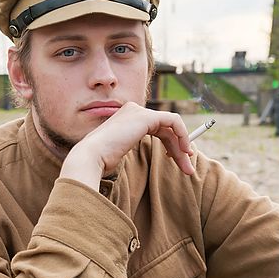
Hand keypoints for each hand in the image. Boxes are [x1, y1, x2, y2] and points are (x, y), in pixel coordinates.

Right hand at [60, 102, 194, 189]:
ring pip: (172, 127)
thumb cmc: (100, 160)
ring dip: (182, 147)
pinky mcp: (146, 116)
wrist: (91, 156)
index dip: (171, 143)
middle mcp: (133, 110)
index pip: (156, 127)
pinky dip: (183, 135)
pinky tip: (184, 151)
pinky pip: (174, 121)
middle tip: (187, 167)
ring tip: (187, 166)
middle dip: (179, 148)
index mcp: (126, 118)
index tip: (179, 159)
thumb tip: (148, 154)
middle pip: (165, 128)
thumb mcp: (119, 151)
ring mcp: (139, 111)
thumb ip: (132, 146)